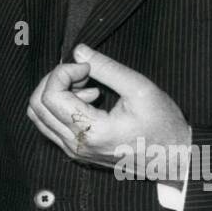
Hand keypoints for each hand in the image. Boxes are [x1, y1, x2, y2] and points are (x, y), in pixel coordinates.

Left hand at [27, 44, 190, 174]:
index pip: (50, 96)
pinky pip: (51, 125)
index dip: (63, 72)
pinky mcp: (77, 151)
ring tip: (87, 87)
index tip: (86, 67)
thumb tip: (79, 51)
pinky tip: (89, 100)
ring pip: (40, 117)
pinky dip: (61, 107)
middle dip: (54, 80)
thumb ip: (107, 68)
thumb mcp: (140, 89)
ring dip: (56, 94)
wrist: (174, 159)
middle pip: (37, 106)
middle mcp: (77, 145)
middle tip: (82, 73)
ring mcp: (75, 151)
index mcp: (92, 132)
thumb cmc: (163, 126)